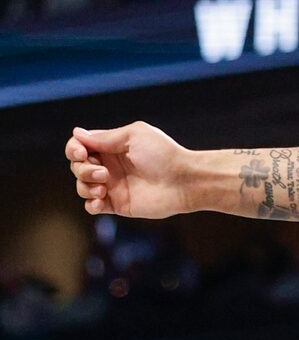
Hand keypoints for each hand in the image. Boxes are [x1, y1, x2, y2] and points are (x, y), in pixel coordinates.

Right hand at [65, 122, 197, 219]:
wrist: (182, 181)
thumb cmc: (162, 154)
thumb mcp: (134, 136)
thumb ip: (105, 137)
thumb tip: (76, 133)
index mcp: (113, 146)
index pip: (80, 146)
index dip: (74, 149)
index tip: (82, 153)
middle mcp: (110, 164)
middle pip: (78, 166)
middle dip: (83, 170)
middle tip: (103, 173)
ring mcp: (112, 185)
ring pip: (82, 186)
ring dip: (86, 187)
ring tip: (103, 188)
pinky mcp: (116, 204)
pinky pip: (91, 207)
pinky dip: (90, 205)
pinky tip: (100, 202)